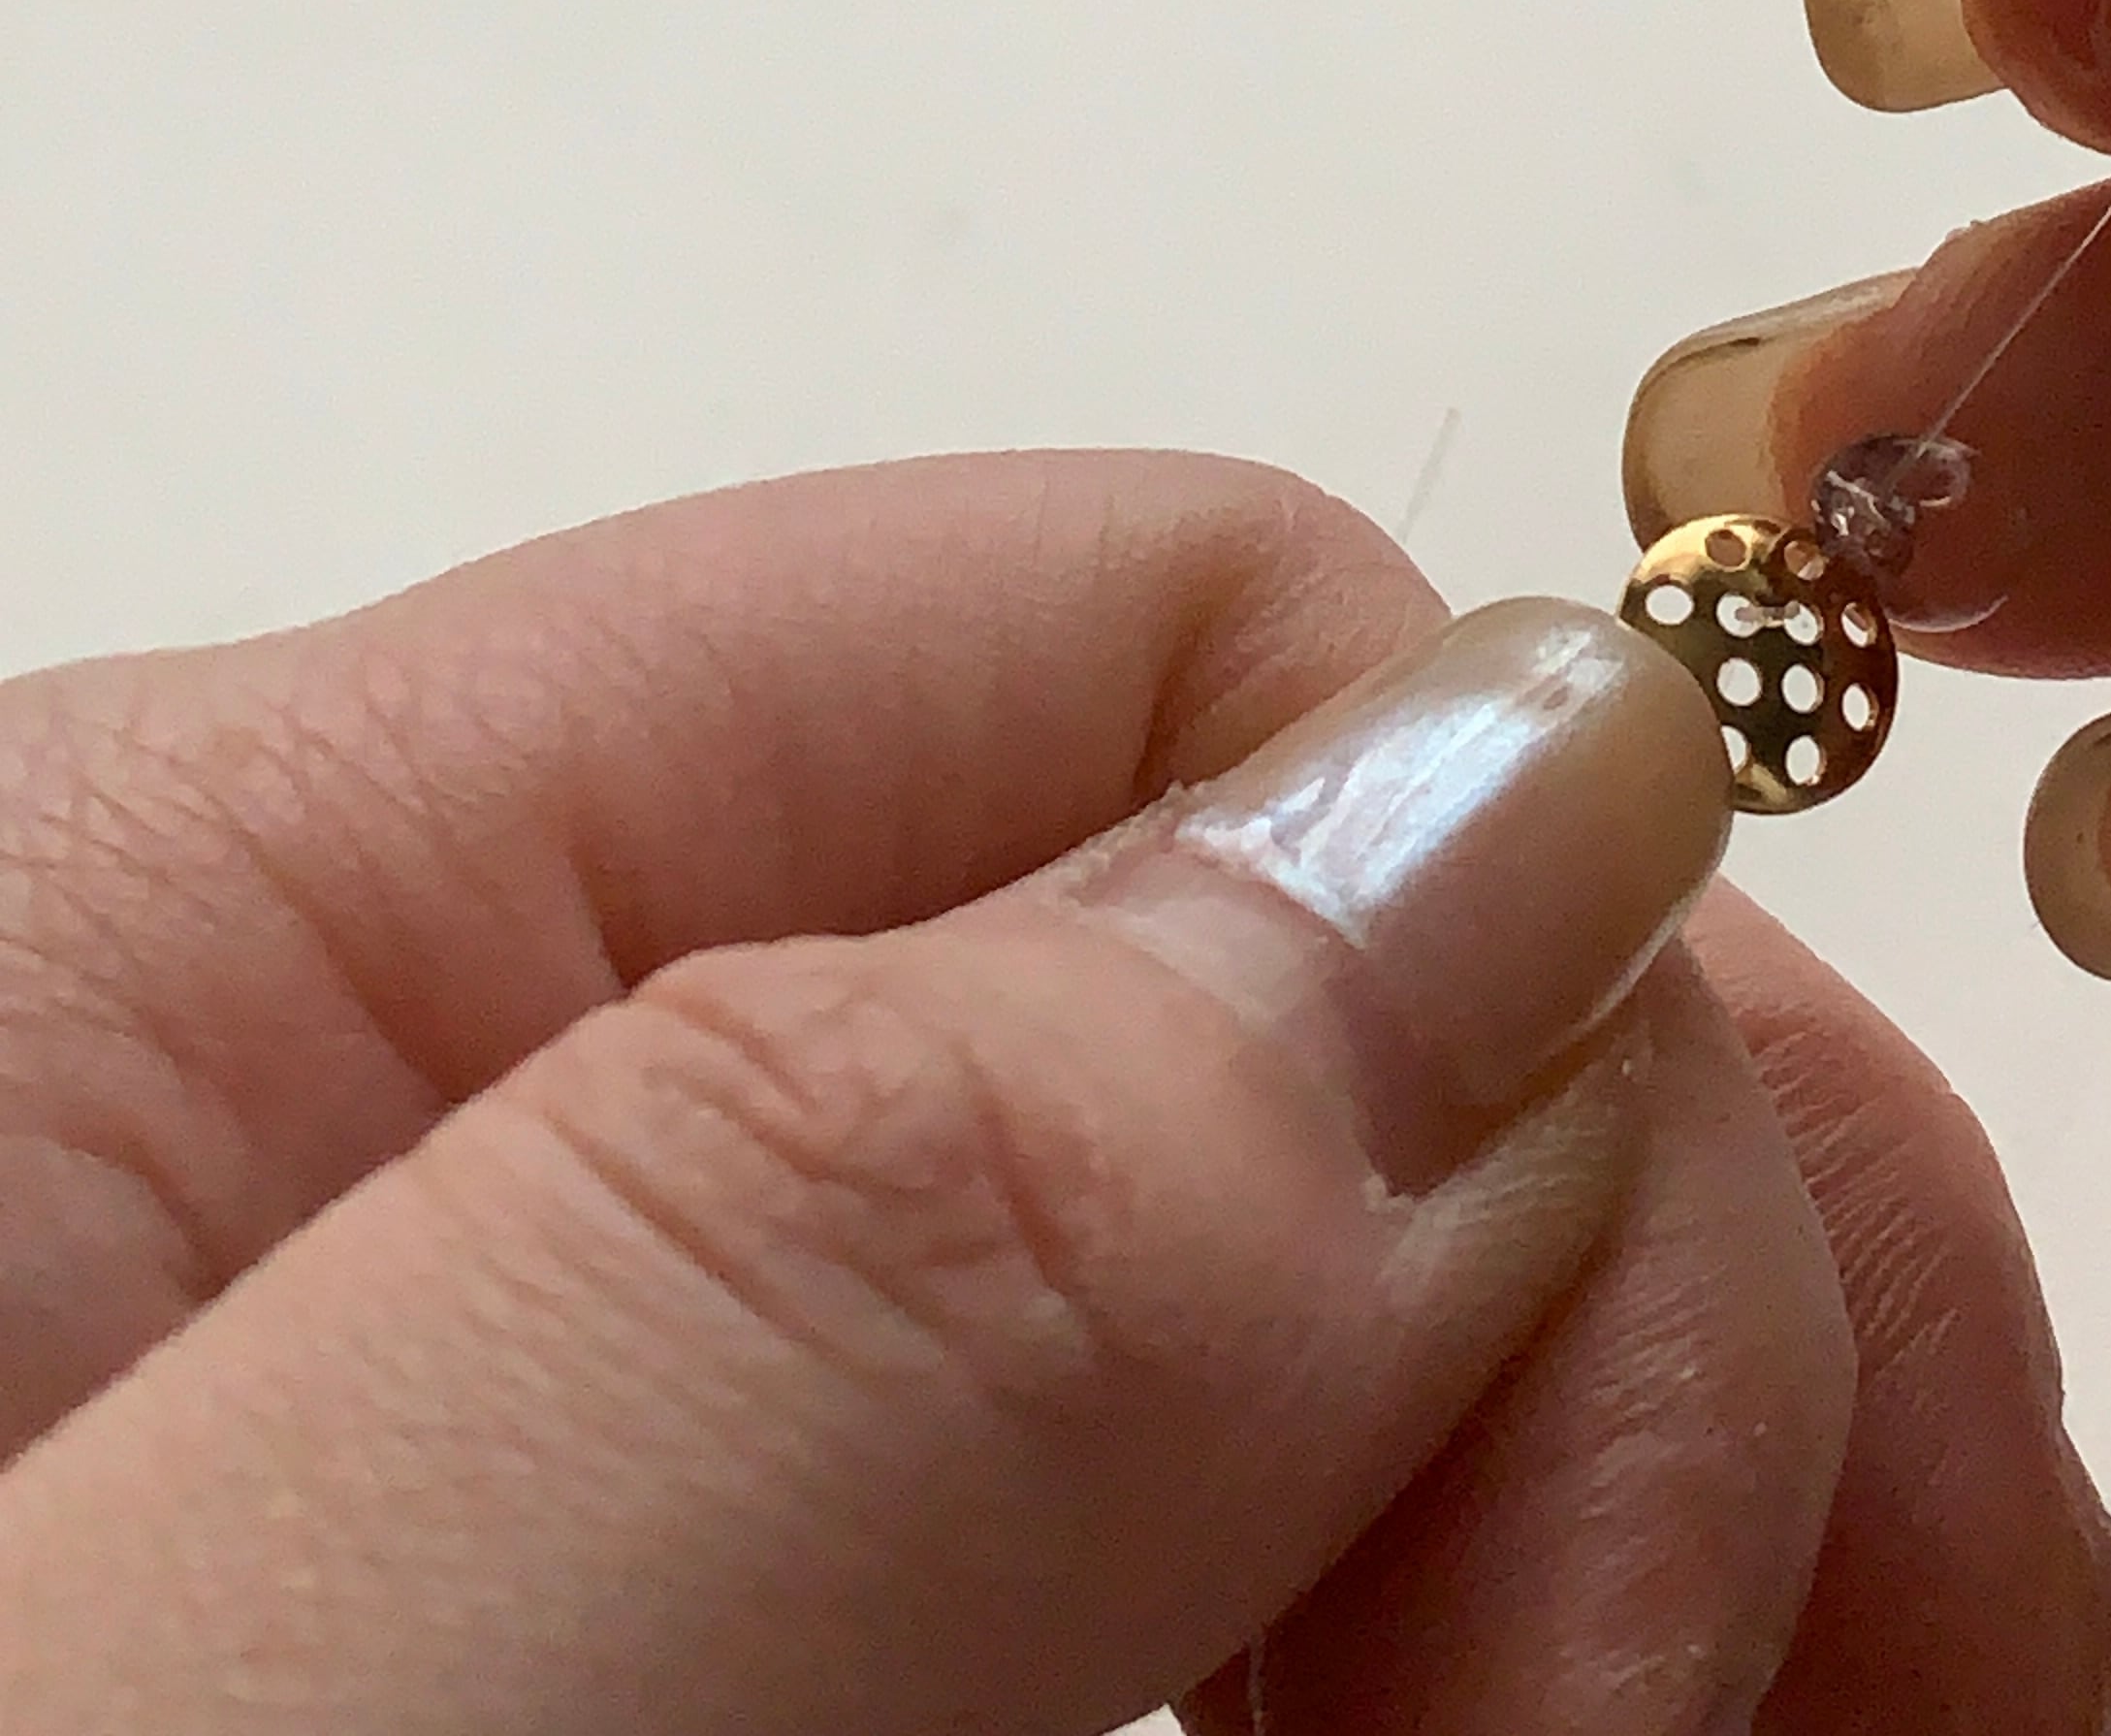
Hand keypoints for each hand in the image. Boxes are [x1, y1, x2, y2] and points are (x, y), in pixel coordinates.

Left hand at [0, 452, 2110, 1729]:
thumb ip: (789, 1273)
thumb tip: (1517, 801)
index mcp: (227, 927)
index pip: (1164, 659)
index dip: (1571, 1035)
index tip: (1703, 1638)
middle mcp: (389, 1142)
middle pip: (1275, 1007)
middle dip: (1662, 1351)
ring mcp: (526, 1481)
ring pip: (1280, 1337)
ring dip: (1626, 1572)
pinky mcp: (620, 1667)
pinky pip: (1163, 1629)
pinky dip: (1443, 1712)